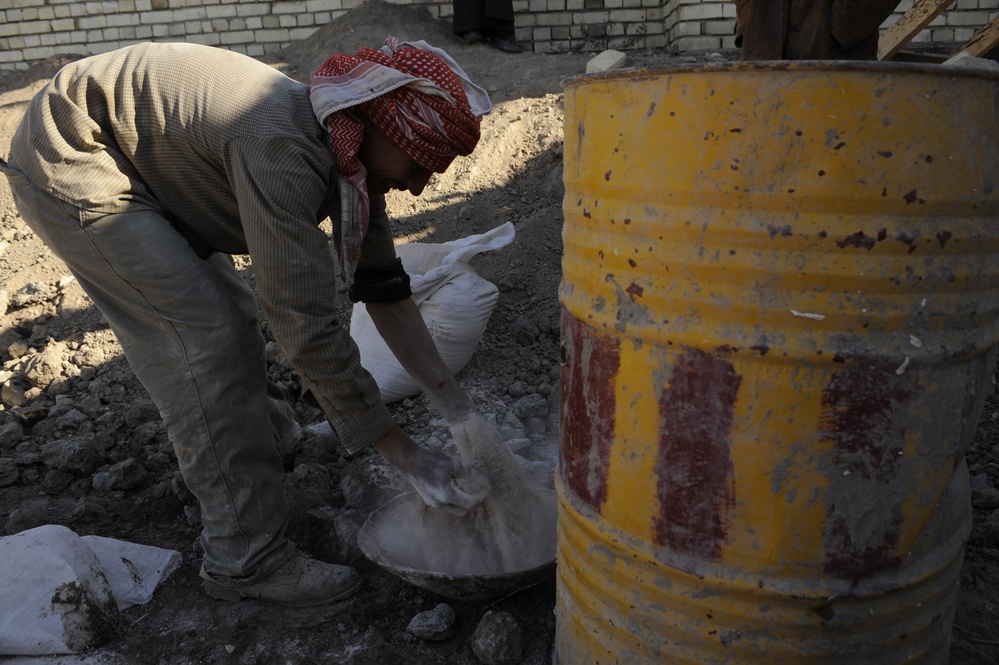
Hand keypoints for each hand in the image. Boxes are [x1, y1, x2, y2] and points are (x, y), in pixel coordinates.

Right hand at [372, 425, 488, 515]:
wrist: (409, 460)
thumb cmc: (431, 460)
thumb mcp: (453, 463)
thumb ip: (465, 473)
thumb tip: (470, 478)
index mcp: (447, 495)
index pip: (469, 504)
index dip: (479, 498)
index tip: (485, 491)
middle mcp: (439, 503)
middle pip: (462, 511)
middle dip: (471, 503)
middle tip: (477, 493)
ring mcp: (432, 503)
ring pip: (453, 508)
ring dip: (461, 501)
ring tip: (465, 488)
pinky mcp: (428, 499)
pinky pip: (445, 504)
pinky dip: (453, 499)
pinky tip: (454, 486)